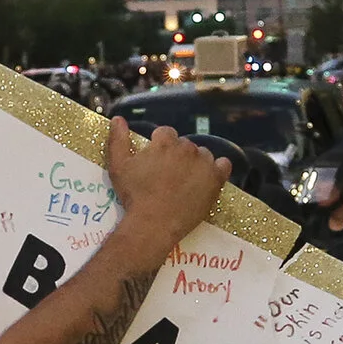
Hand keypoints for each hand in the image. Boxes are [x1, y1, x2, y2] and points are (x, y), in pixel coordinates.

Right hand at [105, 119, 227, 244]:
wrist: (154, 224)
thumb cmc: (134, 196)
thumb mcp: (118, 167)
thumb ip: (118, 140)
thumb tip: (118, 119)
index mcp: (165, 141)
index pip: (166, 134)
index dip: (160, 147)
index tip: (156, 163)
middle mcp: (187, 147)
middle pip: (184, 145)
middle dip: (177, 156)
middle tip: (168, 176)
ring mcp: (204, 163)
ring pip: (203, 154)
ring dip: (196, 163)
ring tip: (185, 182)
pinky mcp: (216, 179)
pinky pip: (224, 165)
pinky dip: (217, 169)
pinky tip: (208, 179)